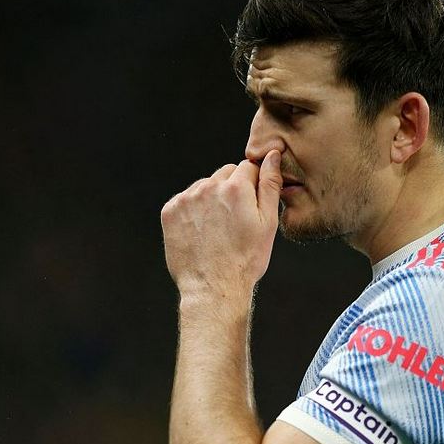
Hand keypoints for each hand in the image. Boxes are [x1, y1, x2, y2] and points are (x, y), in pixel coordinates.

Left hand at [161, 150, 282, 295]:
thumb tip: (273, 155)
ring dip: (212, 199)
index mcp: (235, 187)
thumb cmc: (245, 260)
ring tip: (218, 228)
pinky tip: (202, 231)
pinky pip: (186, 199)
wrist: (212, 287)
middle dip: (232, 189)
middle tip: (236, 219)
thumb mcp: (267, 223)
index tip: (251, 207)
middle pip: (225, 174)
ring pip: (205, 186)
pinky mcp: (170, 211)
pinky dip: (194, 210)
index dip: (253, 185)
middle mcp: (208, 187)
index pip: (247, 167)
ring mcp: (186, 199)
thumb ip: (270, 184)